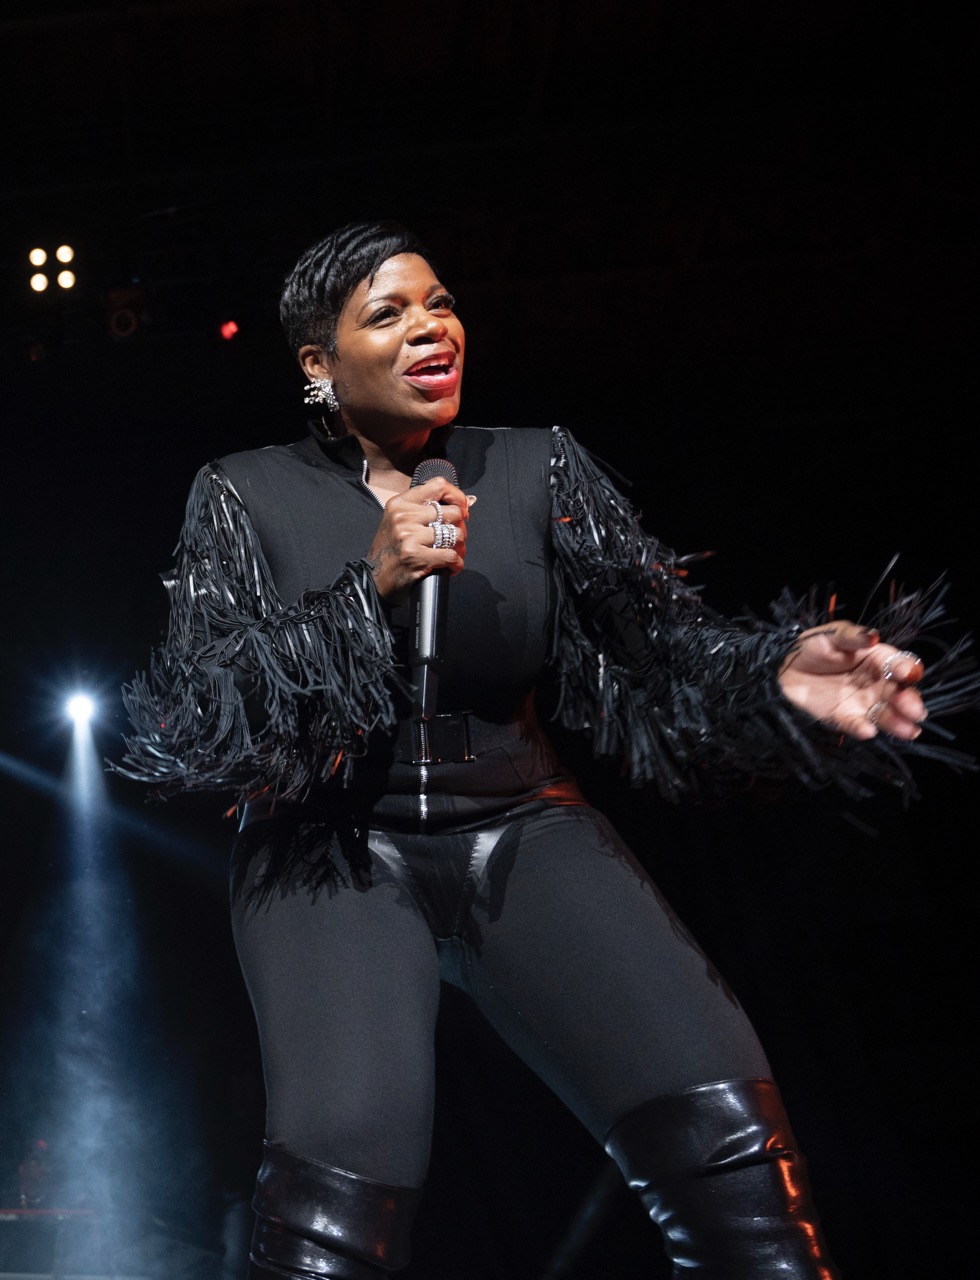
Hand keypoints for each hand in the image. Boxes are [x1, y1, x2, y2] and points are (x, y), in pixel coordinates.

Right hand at [366, 476, 471, 600]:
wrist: (373, 579)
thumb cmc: (391, 550)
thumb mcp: (400, 521)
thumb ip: (425, 510)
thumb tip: (466, 503)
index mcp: (400, 503)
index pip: (438, 485)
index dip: (457, 496)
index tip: (462, 509)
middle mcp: (403, 516)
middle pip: (453, 512)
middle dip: (461, 527)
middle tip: (456, 539)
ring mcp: (408, 535)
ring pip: (455, 534)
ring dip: (460, 548)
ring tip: (452, 555)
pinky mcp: (415, 555)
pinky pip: (451, 555)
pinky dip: (456, 564)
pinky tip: (449, 568)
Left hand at [778, 620, 926, 740]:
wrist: (784, 667)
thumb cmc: (813, 646)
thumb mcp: (832, 635)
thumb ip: (852, 636)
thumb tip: (872, 636)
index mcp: (877, 659)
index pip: (899, 665)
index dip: (906, 669)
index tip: (907, 674)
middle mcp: (876, 683)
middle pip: (900, 694)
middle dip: (910, 703)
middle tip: (915, 711)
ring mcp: (862, 703)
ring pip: (885, 714)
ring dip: (897, 723)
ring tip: (908, 731)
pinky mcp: (845, 718)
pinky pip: (856, 724)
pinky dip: (862, 729)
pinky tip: (868, 731)